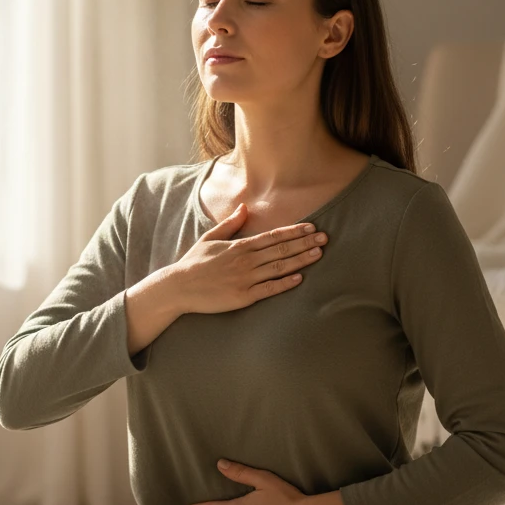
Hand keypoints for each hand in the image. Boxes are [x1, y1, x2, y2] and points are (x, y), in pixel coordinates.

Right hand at [172, 204, 328, 314]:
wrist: (179, 287)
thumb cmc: (194, 263)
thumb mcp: (210, 238)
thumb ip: (230, 224)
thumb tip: (244, 207)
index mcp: (240, 246)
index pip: (273, 236)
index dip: (294, 231)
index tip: (311, 228)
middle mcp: (246, 260)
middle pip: (281, 249)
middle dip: (305, 243)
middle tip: (325, 239)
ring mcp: (246, 279)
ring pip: (279, 267)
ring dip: (301, 260)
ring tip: (319, 254)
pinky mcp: (243, 296)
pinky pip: (269, 289)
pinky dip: (285, 283)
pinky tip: (300, 278)